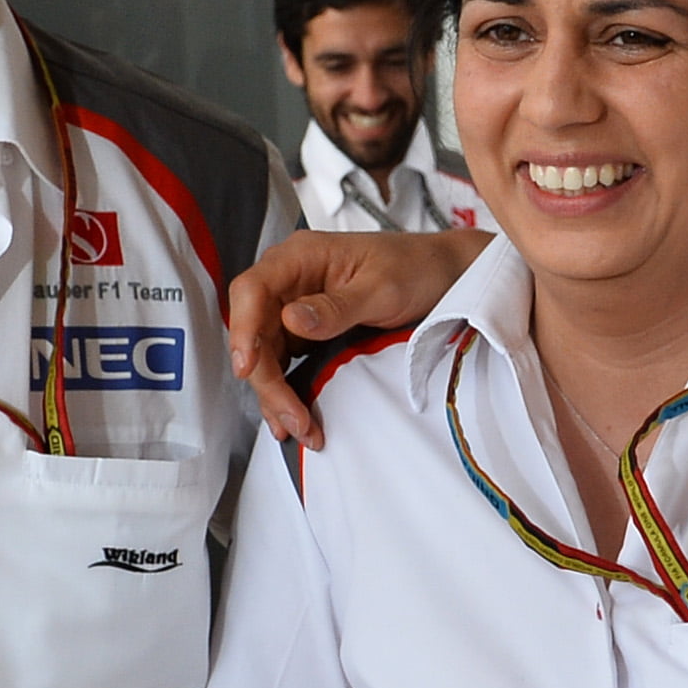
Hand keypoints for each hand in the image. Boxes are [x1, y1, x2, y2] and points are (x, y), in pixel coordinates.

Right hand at [222, 230, 483, 447]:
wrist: (445, 276)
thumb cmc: (416, 268)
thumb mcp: (382, 289)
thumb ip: (337, 306)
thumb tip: (291, 320)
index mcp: (301, 257)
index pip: (252, 291)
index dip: (242, 330)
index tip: (247, 368)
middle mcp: (290, 281)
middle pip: (255, 332)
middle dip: (267, 380)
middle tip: (293, 419)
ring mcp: (297, 308)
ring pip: (267, 355)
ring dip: (277, 395)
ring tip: (300, 430)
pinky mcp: (308, 333)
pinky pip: (286, 364)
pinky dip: (289, 393)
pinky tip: (297, 419)